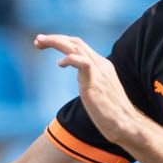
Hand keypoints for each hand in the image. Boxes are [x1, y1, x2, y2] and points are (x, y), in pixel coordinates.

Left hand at [36, 33, 141, 148]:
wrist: (125, 124)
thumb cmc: (110, 112)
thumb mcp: (97, 90)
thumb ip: (88, 80)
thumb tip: (79, 77)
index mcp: (101, 65)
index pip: (80, 46)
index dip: (62, 42)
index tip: (45, 43)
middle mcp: (101, 64)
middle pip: (76, 42)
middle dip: (55, 39)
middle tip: (37, 41)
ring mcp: (99, 72)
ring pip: (77, 48)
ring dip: (56, 42)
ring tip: (40, 43)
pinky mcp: (96, 82)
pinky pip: (84, 63)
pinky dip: (70, 59)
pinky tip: (60, 64)